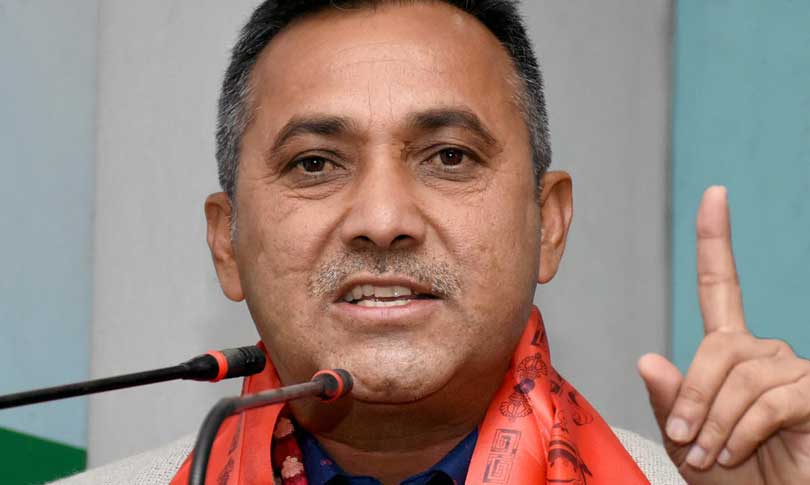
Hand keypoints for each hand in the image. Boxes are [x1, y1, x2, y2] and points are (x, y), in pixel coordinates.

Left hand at [637, 186, 809, 483]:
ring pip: (741, 376)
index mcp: (731, 354)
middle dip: (692, 395)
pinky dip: (741, 431)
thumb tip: (648, 358)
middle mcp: (766, 353)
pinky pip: (769, 400)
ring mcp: (796, 372)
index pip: (722, 287)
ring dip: (715, 421)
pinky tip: (735, 453)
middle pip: (719, 347)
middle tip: (683, 440)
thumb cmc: (733, 477)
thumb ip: (668, 402)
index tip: (714, 194)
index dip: (717, 240)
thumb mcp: (686, 441)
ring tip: (711, 456)